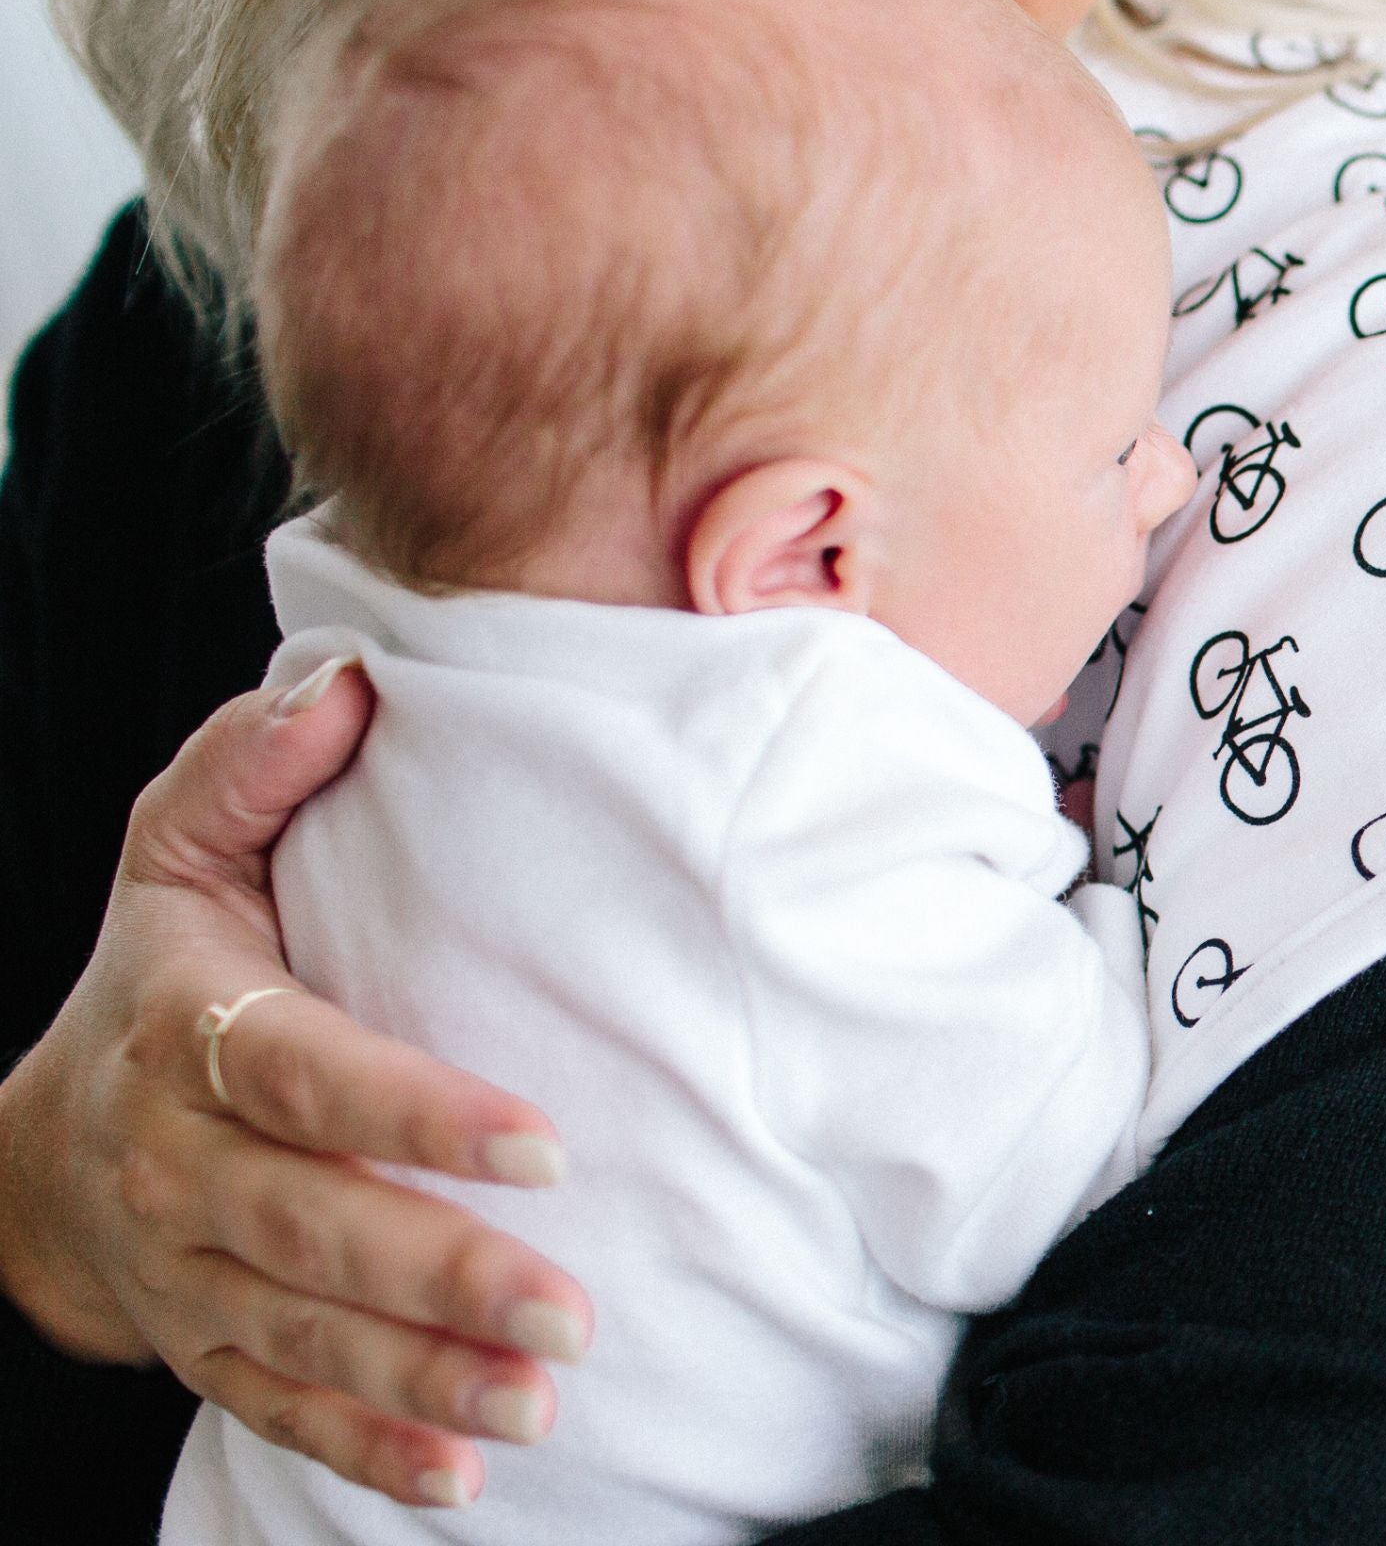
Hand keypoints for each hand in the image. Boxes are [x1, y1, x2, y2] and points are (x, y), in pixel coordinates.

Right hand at [0, 664, 594, 1508]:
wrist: (46, 1133)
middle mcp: (180, 1163)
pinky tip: (463, 1476)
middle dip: (442, 1273)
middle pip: (314, 1227)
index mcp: (190, 1030)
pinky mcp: (202, 1339)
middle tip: (569, 1310)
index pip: (308, 1076)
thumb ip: (254, 764)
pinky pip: (278, 1405)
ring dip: (425, 1373)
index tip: (541, 1141)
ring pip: (305, 1334)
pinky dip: (367, 1446)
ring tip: (544, 1393)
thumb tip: (354, 681)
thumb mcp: (177, 846)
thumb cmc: (161, 966)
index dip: (418, 1113)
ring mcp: (186, 1267)